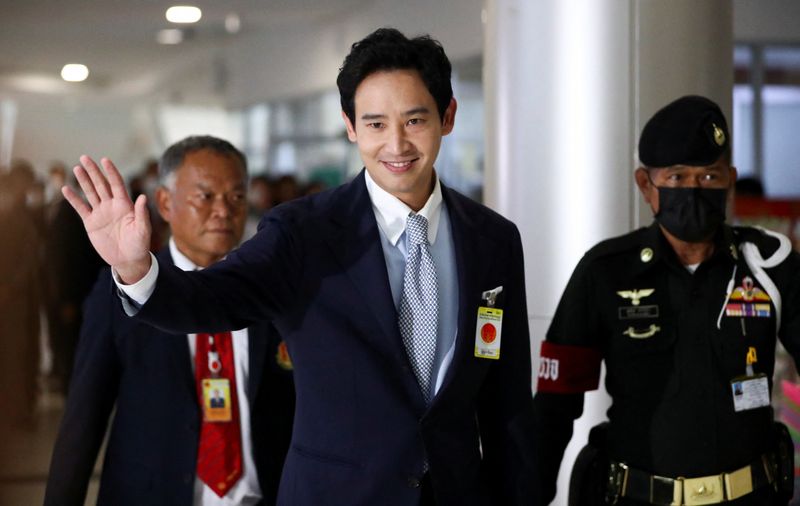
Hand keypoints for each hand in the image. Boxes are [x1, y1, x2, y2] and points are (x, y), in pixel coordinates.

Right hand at [63, 155, 151, 283]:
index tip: (105, 160)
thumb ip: (141, 213)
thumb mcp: (143, 229)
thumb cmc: (139, 245)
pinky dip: (73, 199)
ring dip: (83, 181)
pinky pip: (81, 208)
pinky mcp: (91, 223)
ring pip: (90, 193)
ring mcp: (101, 213)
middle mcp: (112, 206)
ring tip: (76, 167)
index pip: (117, 184)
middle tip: (85, 157)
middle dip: (93, 171)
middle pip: (101, 184)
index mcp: (125, 205)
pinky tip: (66, 189)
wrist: (128, 260)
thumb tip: (142, 197)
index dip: (111, 172)